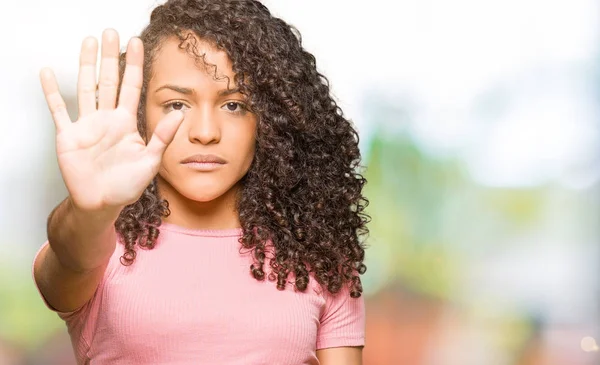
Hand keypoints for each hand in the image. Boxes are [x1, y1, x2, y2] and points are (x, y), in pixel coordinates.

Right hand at [40, 29, 182, 212]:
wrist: (102, 204)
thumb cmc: (127, 186)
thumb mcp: (151, 162)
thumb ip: (163, 138)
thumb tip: (180, 113)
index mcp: (127, 123)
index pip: (132, 87)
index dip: (134, 65)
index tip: (137, 43)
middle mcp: (107, 119)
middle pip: (109, 80)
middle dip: (111, 57)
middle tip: (111, 32)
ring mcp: (87, 126)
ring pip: (86, 88)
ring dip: (86, 65)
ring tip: (88, 42)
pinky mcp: (68, 136)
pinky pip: (58, 111)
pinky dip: (52, 93)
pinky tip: (48, 74)